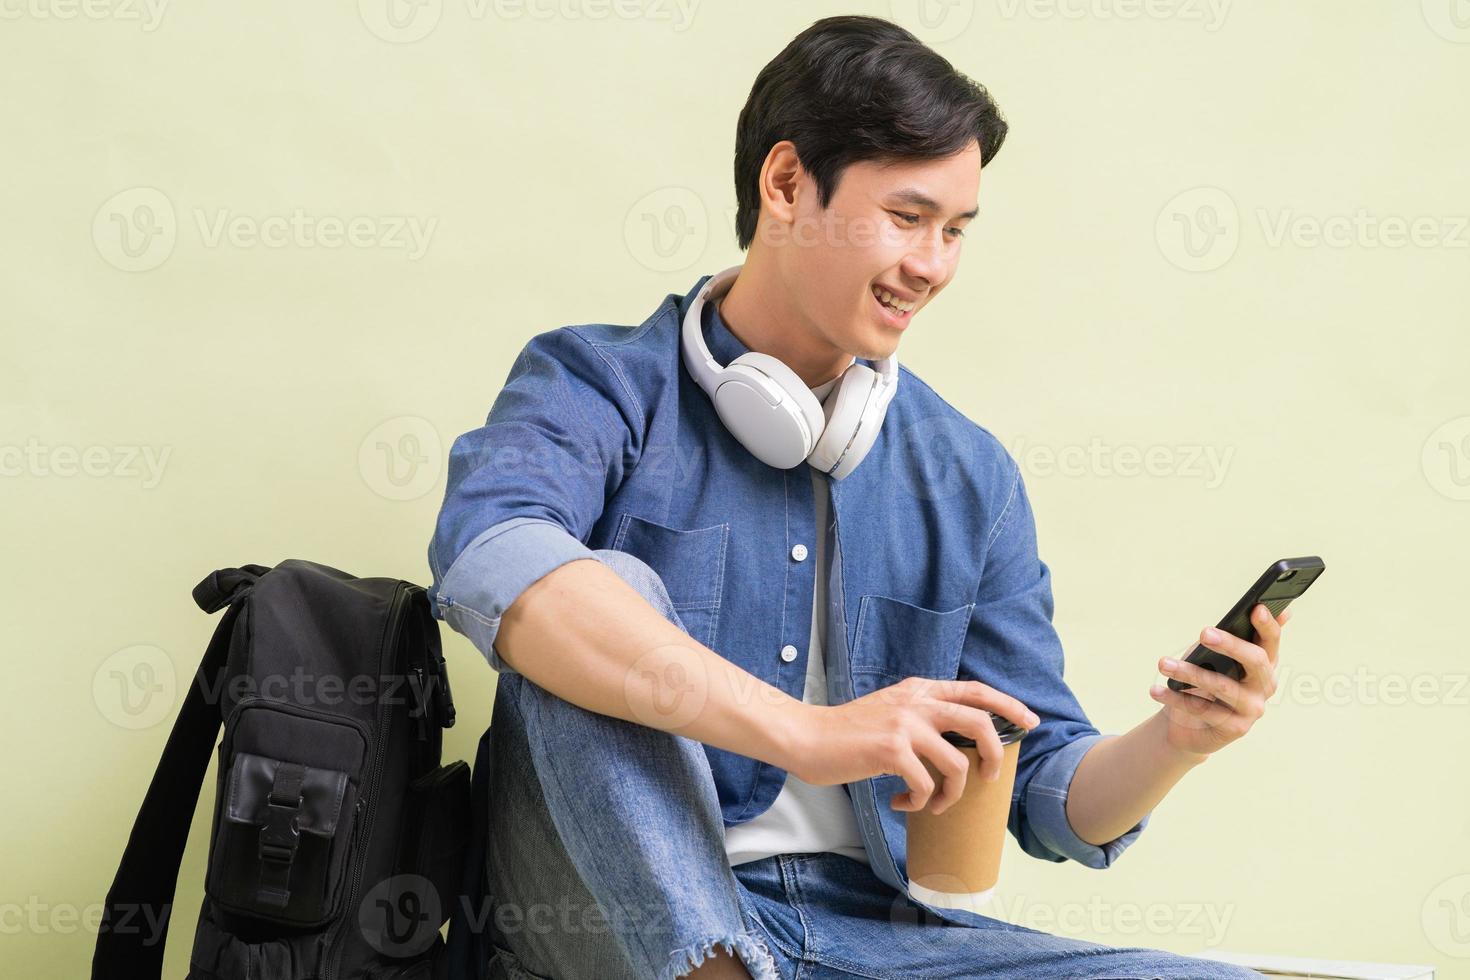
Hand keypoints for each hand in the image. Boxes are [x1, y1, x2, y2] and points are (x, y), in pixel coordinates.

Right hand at [781, 677, 1038, 814]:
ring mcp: (904, 724)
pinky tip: (902, 802)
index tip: (1030, 722)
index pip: (975, 690)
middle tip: (989, 777)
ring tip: (933, 803)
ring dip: (952, 793)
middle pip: (979, 721)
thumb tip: (956, 744)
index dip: (1007, 705)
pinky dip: (921, 801)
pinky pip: (926, 784)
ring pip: (957, 762)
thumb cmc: (847, 733)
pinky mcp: (891, 750)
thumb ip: (920, 715)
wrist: (806, 737)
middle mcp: (916, 701)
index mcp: (919, 689)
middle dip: (995, 753)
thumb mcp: (890, 710)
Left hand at [1149, 603, 1291, 756]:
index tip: (1256, 608)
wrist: (1188, 725)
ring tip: (1163, 664)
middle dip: (1230, 644)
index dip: (1268, 625)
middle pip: (1255, 660)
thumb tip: (1244, 613)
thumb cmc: (1202, 680)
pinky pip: (1203, 709)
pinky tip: (1156, 690)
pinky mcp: (1236, 729)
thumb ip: (1228, 637)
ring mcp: (1253, 709)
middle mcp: (1265, 686)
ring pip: (1223, 686)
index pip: (1271, 640)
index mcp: (1264, 663)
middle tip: (1204, 632)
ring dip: (1189, 673)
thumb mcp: (1211, 657)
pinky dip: (1175, 698)